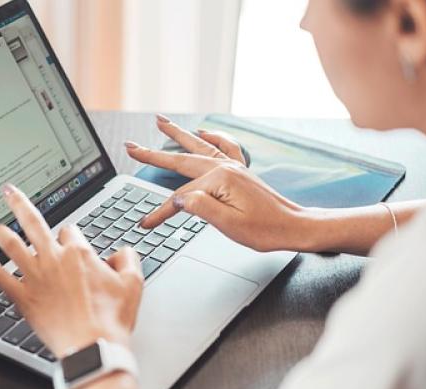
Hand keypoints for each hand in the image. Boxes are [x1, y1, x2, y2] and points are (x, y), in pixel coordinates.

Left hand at [0, 184, 143, 357]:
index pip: (70, 231)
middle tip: (9, 192)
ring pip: (13, 247)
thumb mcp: (134, 283)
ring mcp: (36, 278)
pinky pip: (3, 281)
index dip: (71, 236)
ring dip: (3, 235)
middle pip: (33, 223)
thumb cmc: (111, 319)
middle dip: (19, 204)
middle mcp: (54, 260)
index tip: (71, 243)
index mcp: (79, 253)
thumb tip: (121, 252)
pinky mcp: (24, 299)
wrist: (92, 347)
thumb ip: (128, 259)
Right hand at [126, 115, 311, 251]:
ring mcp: (234, 166)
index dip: (160, 212)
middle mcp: (226, 167)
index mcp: (220, 180)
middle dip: (154, 154)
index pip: (180, 197)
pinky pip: (224, 147)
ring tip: (160, 121)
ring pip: (198, 146)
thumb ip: (202, 208)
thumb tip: (179, 198)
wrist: (294, 226)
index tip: (146, 223)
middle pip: (181, 160)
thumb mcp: (230, 225)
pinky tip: (203, 132)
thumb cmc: (265, 230)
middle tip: (131, 146)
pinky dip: (212, 138)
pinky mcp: (241, 171)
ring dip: (177, 134)